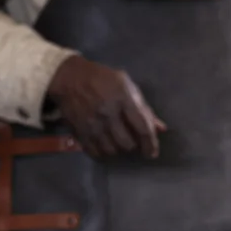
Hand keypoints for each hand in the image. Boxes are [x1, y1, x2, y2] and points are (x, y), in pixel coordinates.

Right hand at [45, 55, 165, 158]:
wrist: (69, 78)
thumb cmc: (103, 79)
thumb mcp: (127, 85)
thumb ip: (144, 108)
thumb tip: (161, 128)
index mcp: (124, 99)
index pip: (142, 127)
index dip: (150, 144)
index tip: (152, 153)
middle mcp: (108, 113)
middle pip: (127, 143)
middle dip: (134, 146)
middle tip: (133, 141)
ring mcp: (92, 124)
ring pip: (111, 150)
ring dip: (118, 150)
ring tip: (119, 142)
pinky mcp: (79, 132)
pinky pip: (94, 152)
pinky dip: (103, 153)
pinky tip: (105, 145)